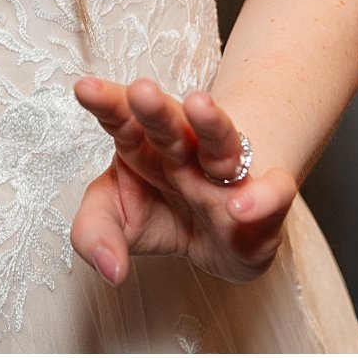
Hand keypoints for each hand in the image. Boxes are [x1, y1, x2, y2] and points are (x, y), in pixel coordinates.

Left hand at [69, 76, 295, 286]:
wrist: (222, 235)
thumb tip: (109, 268)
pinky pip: (273, 192)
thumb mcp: (117, 221)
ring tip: (199, 105)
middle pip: (169, 125)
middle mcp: (184, 152)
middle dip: (155, 108)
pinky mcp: (263, 200)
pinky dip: (263, 197)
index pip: (122, 122)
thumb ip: (96, 234)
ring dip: (210, 123)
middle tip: (141, 90)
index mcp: (142, 147)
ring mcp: (224, 174)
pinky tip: (242, 206)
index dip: (106, 104)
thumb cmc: (163, 212)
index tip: (85, 88)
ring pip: (221, 142)